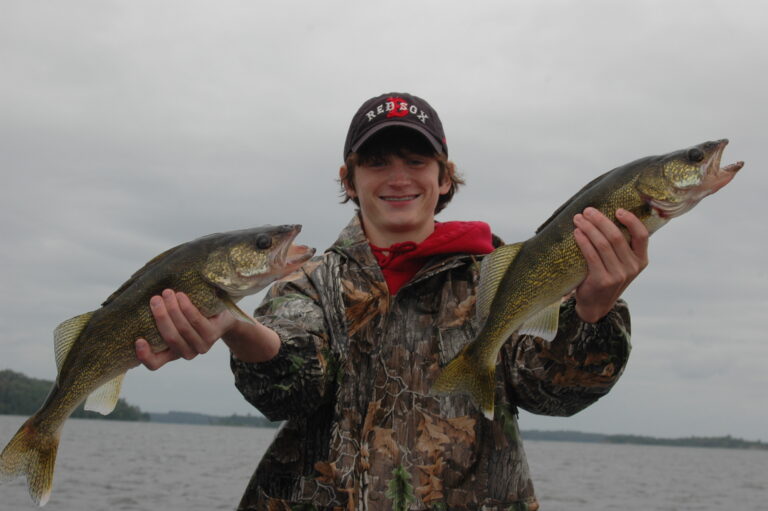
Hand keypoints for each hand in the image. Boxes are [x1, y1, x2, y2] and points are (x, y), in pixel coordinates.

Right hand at [135, 289, 237, 369]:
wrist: (222, 317)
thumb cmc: (191, 318)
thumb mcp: (174, 322)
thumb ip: (160, 319)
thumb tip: (136, 302)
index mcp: (172, 353)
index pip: (155, 363)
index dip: (145, 356)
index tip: (138, 340)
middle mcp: (186, 353)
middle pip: (169, 338)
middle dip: (160, 317)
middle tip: (154, 299)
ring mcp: (201, 346)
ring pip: (183, 328)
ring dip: (173, 309)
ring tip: (167, 293)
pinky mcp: (212, 335)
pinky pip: (196, 321)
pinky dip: (187, 308)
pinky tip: (181, 296)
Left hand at [572, 207, 648, 321]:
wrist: (596, 305)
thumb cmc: (606, 277)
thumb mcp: (621, 264)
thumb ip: (620, 246)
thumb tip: (605, 216)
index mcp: (641, 260)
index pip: (642, 235)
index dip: (631, 220)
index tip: (617, 210)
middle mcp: (632, 267)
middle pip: (616, 237)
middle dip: (600, 220)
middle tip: (587, 211)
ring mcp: (618, 275)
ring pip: (603, 244)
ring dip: (589, 228)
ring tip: (578, 219)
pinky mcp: (602, 280)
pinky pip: (591, 255)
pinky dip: (583, 241)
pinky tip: (577, 233)